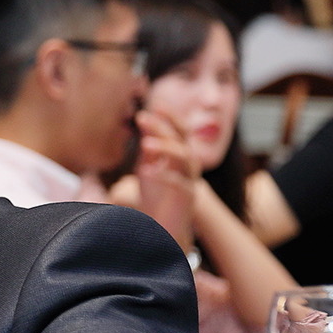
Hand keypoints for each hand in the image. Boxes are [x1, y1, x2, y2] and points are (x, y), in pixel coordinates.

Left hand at [130, 109, 200, 247]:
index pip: (180, 129)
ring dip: (165, 147)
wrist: (162, 228)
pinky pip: (179, 183)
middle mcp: (189, 165)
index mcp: (181, 155)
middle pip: (181, 139)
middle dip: (163, 126)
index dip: (169, 116)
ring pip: (184, 157)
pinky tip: (145, 171)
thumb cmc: (156, 197)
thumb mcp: (149, 166)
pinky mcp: (187, 198)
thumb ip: (149, 147)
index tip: (153, 104)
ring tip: (145, 144)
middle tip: (141, 118)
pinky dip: (163, 175)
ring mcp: (190, 181)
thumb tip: (143, 119)